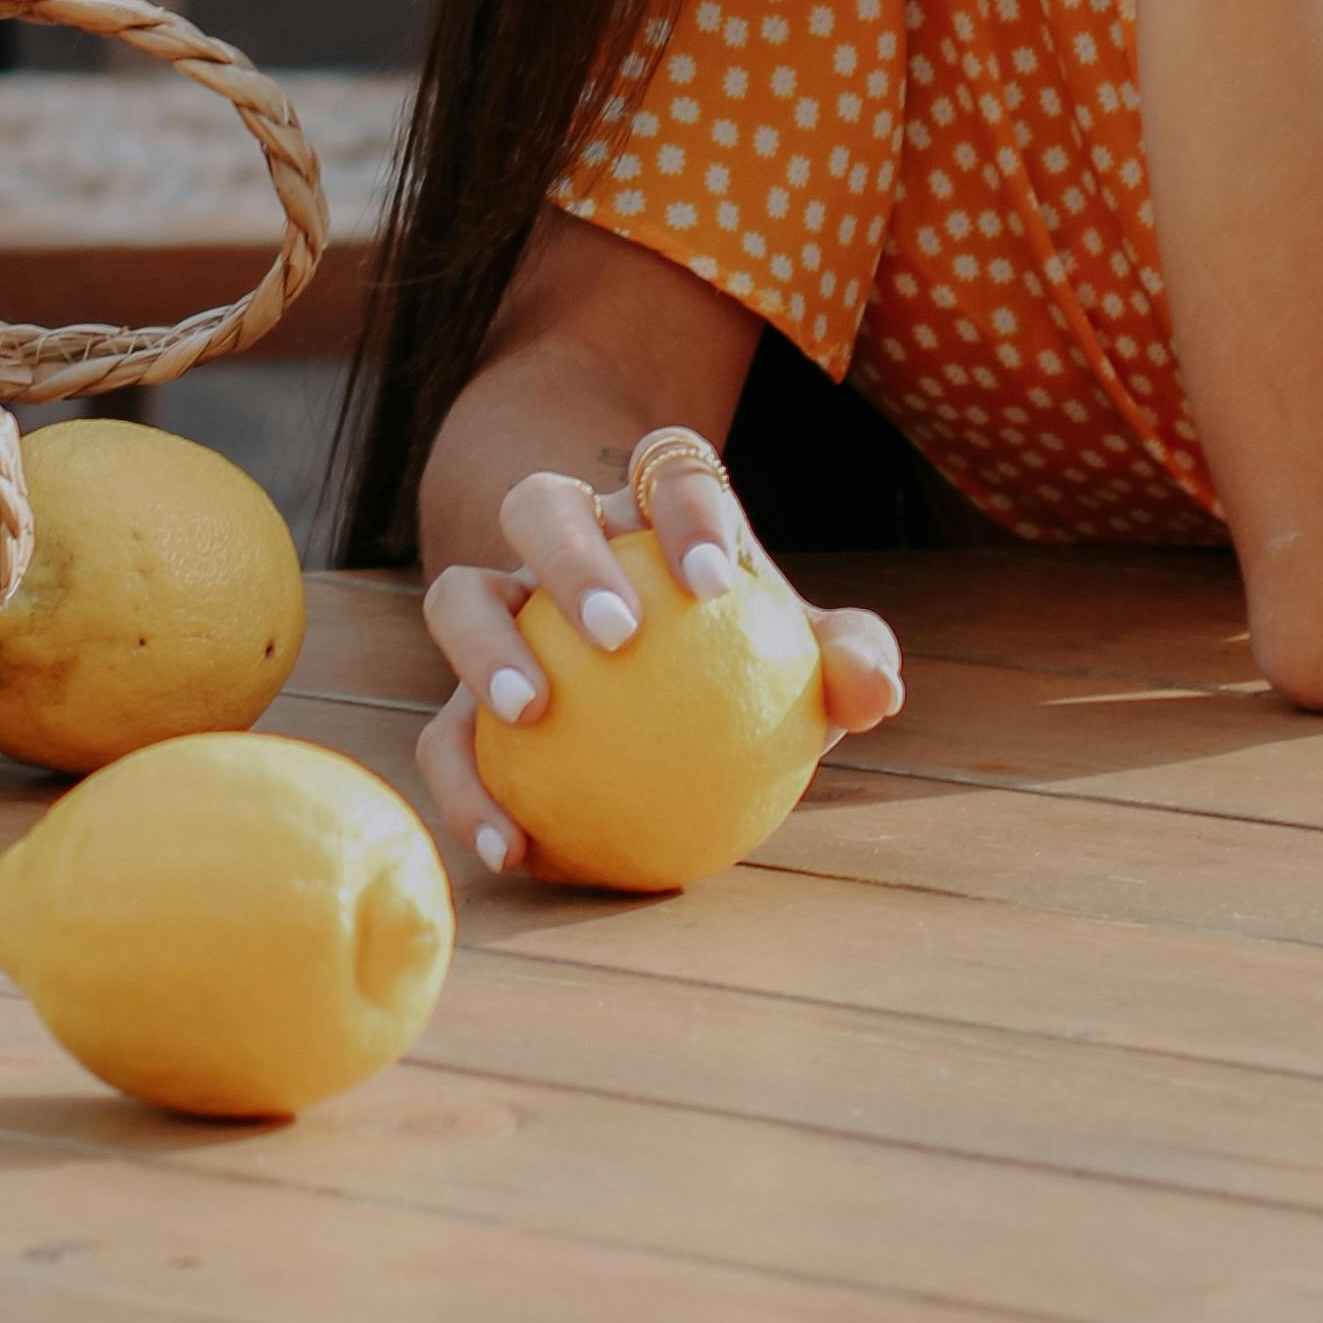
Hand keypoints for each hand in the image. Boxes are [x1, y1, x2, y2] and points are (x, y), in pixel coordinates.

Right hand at [415, 433, 904, 877]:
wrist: (669, 711)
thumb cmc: (754, 662)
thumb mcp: (809, 661)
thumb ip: (850, 660)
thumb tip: (877, 689)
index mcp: (652, 512)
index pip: (670, 472)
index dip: (689, 507)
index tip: (717, 580)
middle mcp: (566, 543)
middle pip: (541, 505)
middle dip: (570, 553)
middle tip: (615, 630)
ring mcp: (502, 612)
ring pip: (460, 594)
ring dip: (485, 647)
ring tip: (532, 714)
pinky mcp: (460, 697)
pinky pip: (446, 735)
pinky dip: (469, 790)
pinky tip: (514, 850)